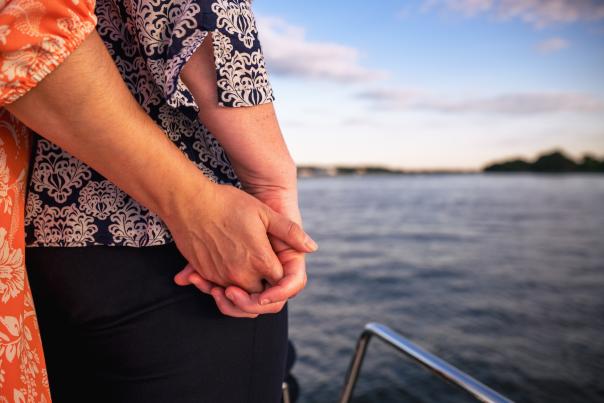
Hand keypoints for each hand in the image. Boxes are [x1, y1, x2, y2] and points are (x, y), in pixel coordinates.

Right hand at [167, 181, 316, 293]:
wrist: (190, 201)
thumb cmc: (229, 203)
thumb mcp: (265, 213)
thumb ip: (290, 232)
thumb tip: (312, 247)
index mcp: (261, 260)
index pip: (280, 283)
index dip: (282, 281)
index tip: (277, 271)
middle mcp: (242, 273)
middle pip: (260, 296)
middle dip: (263, 293)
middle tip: (263, 283)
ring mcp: (221, 276)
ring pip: (237, 297)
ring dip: (240, 295)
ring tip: (243, 281)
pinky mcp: (204, 274)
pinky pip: (217, 289)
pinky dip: (221, 287)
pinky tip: (224, 273)